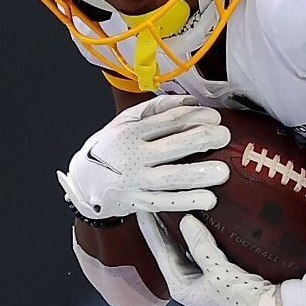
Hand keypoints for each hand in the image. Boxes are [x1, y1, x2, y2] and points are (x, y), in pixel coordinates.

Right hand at [59, 95, 229, 220]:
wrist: (82, 182)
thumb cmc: (109, 148)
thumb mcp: (123, 122)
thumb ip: (155, 109)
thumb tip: (190, 102)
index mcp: (131, 132)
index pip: (168, 121)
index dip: (196, 117)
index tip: (215, 118)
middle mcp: (133, 156)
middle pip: (172, 147)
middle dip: (202, 140)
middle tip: (223, 137)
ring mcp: (135, 181)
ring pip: (170, 177)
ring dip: (198, 174)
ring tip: (222, 172)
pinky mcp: (138, 202)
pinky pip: (165, 203)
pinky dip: (187, 202)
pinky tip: (208, 199)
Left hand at [137, 212, 289, 305]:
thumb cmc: (242, 302)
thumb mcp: (219, 273)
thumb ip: (201, 246)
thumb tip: (186, 220)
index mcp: (180, 285)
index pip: (159, 250)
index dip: (151, 228)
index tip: (143, 207)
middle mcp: (188, 280)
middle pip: (170, 247)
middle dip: (162, 225)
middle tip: (154, 199)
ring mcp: (203, 276)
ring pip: (186, 246)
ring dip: (181, 227)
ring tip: (174, 204)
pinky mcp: (220, 270)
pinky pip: (203, 246)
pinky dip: (200, 232)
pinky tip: (200, 218)